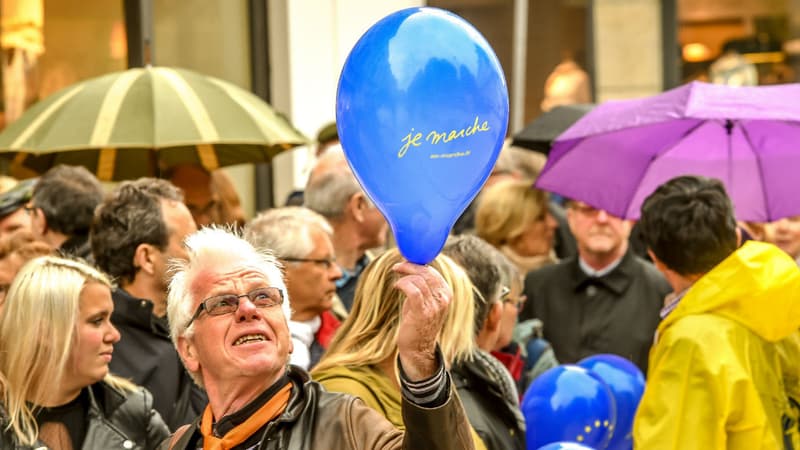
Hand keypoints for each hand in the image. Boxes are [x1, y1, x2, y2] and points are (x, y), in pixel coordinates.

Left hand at [393, 261, 450, 380]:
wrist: (418, 348)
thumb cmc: (418, 322)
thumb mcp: (425, 301)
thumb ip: (423, 285)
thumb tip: (412, 266)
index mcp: (446, 294)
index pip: (433, 272)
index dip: (417, 264)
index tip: (405, 263)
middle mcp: (443, 298)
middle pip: (426, 273)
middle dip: (409, 267)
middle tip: (397, 267)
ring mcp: (435, 306)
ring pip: (418, 280)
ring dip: (404, 277)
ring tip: (397, 282)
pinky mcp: (422, 312)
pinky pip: (413, 290)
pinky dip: (403, 284)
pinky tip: (396, 287)